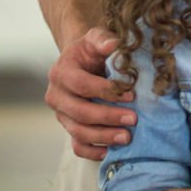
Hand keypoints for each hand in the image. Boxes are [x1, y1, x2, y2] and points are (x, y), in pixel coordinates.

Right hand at [44, 26, 135, 160]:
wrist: (82, 61)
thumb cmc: (91, 50)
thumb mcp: (95, 38)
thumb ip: (102, 39)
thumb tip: (113, 45)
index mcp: (62, 72)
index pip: (81, 85)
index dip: (105, 91)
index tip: (130, 94)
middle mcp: (56, 95)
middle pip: (79, 112)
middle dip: (107, 117)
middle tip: (133, 120)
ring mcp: (61, 114)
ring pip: (78, 131)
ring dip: (103, 136)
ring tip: (127, 138)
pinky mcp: (68, 126)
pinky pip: (76, 144)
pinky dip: (91, 151)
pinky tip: (109, 152)